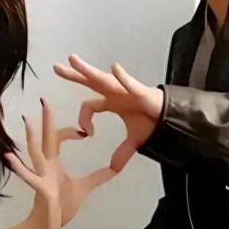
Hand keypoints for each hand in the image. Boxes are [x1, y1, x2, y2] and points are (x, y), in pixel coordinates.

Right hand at [5, 98, 115, 228]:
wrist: (47, 228)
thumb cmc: (62, 206)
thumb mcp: (84, 187)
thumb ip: (98, 176)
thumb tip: (115, 168)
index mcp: (54, 162)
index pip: (59, 138)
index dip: (70, 130)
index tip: (84, 131)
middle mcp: (45, 165)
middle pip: (47, 137)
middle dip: (46, 119)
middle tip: (44, 99)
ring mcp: (41, 175)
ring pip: (35, 152)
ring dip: (31, 138)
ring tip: (27, 121)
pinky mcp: (40, 188)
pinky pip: (29, 176)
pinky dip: (20, 168)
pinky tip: (9, 158)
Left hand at [53, 54, 163, 172]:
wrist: (172, 118)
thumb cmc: (152, 121)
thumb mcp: (134, 140)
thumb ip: (123, 151)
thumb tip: (114, 168)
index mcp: (111, 102)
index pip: (89, 106)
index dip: (84, 119)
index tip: (86, 134)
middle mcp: (115, 92)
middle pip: (89, 82)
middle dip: (73, 74)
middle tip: (56, 67)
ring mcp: (126, 89)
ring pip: (103, 79)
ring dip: (88, 70)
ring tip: (73, 60)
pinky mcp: (140, 91)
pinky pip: (129, 83)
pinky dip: (122, 77)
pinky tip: (114, 68)